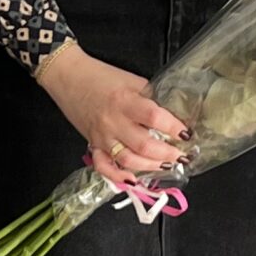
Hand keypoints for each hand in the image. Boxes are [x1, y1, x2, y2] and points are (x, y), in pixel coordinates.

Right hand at [36, 43, 192, 188]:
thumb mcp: (132, 81)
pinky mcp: (92, 144)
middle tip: (182, 155)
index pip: (155, 118)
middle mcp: (113, 121)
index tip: (186, 133)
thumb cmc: (101, 76)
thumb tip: (171, 114)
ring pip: (128, 160)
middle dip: (167, 153)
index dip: (173, 127)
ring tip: (166, 165)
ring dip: (150, 166)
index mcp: (125, 101)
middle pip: (144, 145)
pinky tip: (133, 180)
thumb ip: (150, 97)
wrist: (68, 76)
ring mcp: (102, 136)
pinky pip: (104, 167)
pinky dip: (118, 177)